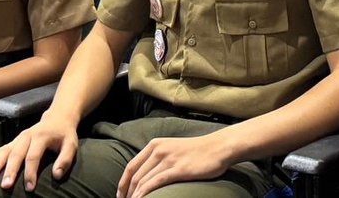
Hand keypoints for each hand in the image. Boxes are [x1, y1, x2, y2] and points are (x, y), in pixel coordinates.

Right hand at [0, 111, 79, 191]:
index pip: (33, 156)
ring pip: (7, 150)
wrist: (58, 117)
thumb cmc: (64, 134)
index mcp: (41, 136)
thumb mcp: (71, 144)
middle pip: (17, 154)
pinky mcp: (16, 140)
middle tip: (5, 185)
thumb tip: (57, 175)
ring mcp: (20, 137)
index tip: (29, 188)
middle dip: (10, 170)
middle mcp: (28, 136)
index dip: (31, 173)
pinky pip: (3, 147)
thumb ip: (65, 159)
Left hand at [117, 134, 231, 197]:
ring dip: (135, 196)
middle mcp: (158, 150)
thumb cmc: (198, 151)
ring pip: (143, 181)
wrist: (218, 147)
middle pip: (135, 176)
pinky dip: (145, 194)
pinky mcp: (178, 169)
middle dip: (127, 193)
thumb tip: (146, 175)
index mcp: (155, 144)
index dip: (123, 183)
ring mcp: (168, 159)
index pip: (131, 166)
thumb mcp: (173, 148)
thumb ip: (159, 158)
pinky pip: (156, 183)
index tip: (120, 196)